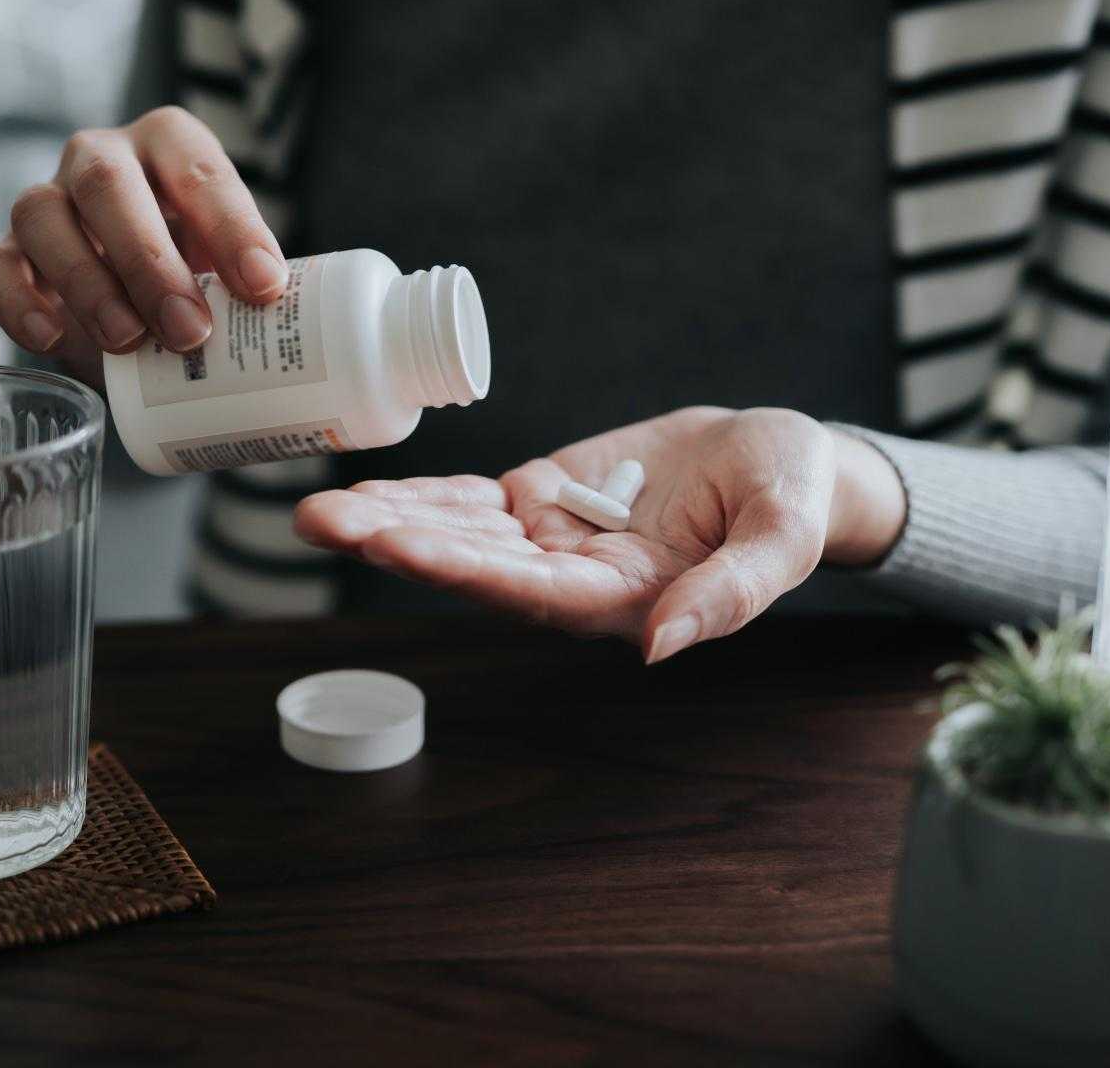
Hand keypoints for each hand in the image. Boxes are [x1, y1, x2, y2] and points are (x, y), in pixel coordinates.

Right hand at [0, 106, 288, 384]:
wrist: (140, 309)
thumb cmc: (204, 280)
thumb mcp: (238, 273)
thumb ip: (264, 292)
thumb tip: (325, 349)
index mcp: (171, 145)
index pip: (199, 168)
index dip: (232, 225)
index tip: (264, 288)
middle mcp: (100, 158)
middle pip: (108, 183)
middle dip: (149, 259)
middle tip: (188, 330)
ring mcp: (47, 202)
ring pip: (41, 215)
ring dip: (87, 282)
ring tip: (128, 343)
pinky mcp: (5, 254)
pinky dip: (16, 302)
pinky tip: (52, 338)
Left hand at [294, 407, 905, 661]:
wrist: (778, 461)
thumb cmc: (792, 498)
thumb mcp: (783, 535)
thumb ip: (731, 594)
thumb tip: (662, 648)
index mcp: (627, 599)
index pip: (533, 593)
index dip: (466, 571)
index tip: (400, 547)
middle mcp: (574, 579)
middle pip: (474, 566)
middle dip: (397, 543)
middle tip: (321, 522)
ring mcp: (552, 538)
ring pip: (459, 532)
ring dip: (389, 520)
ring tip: (317, 511)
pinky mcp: (542, 499)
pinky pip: (471, 500)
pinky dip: (420, 494)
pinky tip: (364, 490)